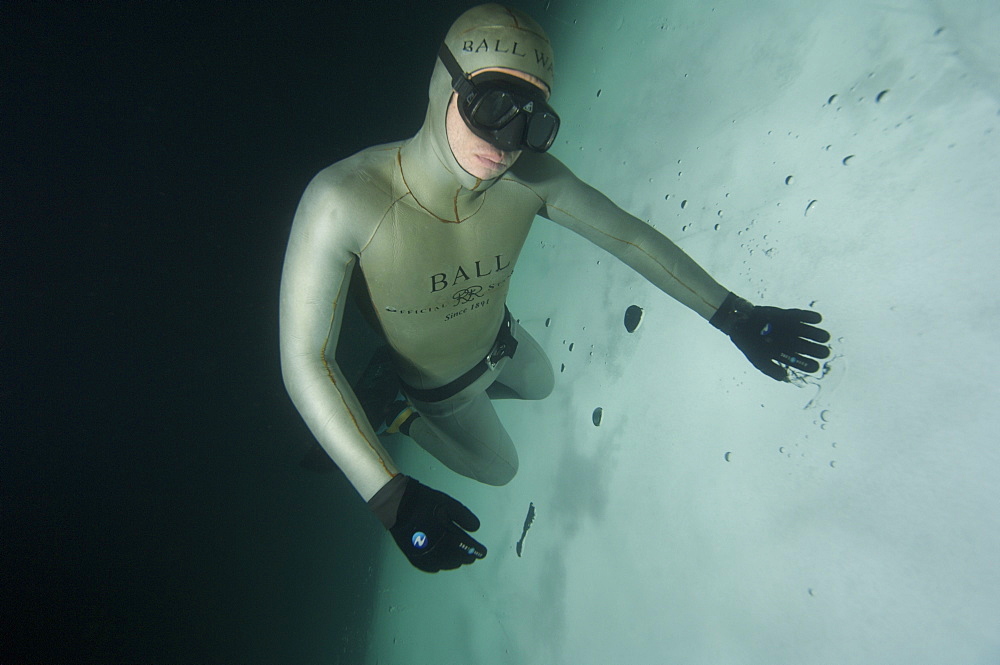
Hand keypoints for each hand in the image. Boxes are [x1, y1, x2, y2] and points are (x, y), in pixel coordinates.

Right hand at [370, 475, 486, 572]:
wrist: (397, 503)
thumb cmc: (424, 501)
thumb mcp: (448, 504)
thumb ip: (464, 517)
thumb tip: (476, 529)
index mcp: (445, 535)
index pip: (465, 547)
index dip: (476, 550)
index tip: (483, 553)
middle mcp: (435, 548)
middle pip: (455, 558)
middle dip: (465, 557)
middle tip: (472, 556)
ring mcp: (422, 553)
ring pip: (443, 565)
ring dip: (453, 562)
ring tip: (459, 560)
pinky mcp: (412, 555)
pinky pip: (428, 566)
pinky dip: (437, 566)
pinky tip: (440, 565)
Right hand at [710, 292, 830, 380]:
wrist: (739, 322)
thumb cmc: (748, 343)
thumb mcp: (757, 359)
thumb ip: (770, 369)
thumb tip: (785, 378)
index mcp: (786, 355)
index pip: (802, 363)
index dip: (810, 365)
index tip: (815, 366)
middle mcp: (792, 343)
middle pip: (810, 348)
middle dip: (818, 351)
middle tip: (823, 352)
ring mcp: (793, 329)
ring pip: (811, 333)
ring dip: (819, 335)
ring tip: (824, 337)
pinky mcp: (791, 315)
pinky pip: (804, 316)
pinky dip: (811, 317)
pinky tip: (817, 320)